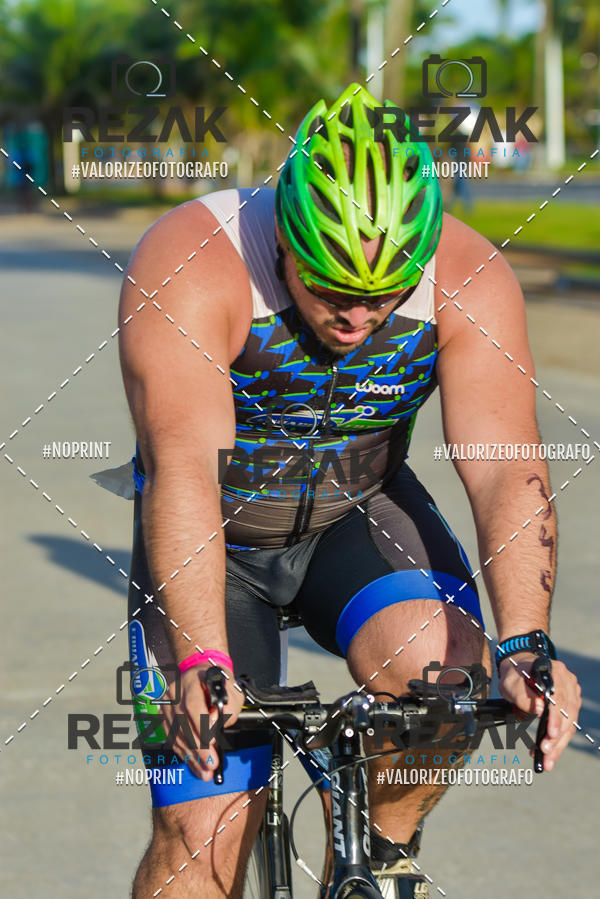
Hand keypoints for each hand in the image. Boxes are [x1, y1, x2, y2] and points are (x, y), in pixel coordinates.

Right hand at [160, 664, 244, 780]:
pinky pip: (171, 736)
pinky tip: (193, 763)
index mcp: (194, 680)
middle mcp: (176, 690)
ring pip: (175, 733)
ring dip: (190, 755)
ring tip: (204, 771)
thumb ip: (228, 706)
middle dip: (198, 747)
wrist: (199, 673)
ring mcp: (166, 702)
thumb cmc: (219, 683)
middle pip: (182, 722)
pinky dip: (183, 752)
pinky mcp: (163, 713)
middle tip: (210, 764)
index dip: (201, 725)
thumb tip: (214, 724)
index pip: (194, 704)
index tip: (212, 743)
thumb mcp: (232, 690)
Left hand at [498, 652, 580, 770]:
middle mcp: (568, 682)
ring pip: (570, 723)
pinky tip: (549, 753)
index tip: (551, 734)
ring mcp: (572, 693)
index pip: (560, 698)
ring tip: (548, 760)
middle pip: (568, 714)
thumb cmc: (515, 675)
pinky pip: (568, 726)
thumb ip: (522, 694)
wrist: (520, 669)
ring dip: (559, 744)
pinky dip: (558, 741)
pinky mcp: (571, 704)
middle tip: (546, 753)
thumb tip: (539, 709)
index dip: (556, 718)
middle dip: (557, 737)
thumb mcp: (510, 682)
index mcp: (555, 672)